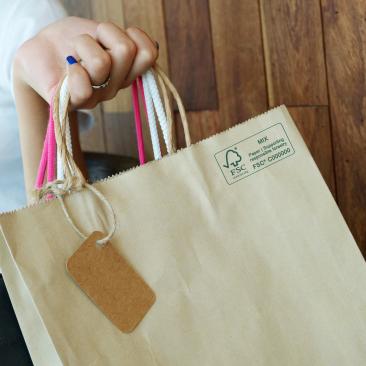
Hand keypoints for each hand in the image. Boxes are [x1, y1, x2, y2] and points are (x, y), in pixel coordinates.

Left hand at [13, 16, 158, 108]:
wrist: (38, 53)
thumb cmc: (69, 41)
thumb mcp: (99, 32)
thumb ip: (123, 40)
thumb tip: (152, 46)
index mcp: (126, 71)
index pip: (148, 54)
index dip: (134, 35)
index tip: (115, 34)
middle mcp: (114, 86)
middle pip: (126, 51)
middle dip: (104, 33)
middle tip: (90, 40)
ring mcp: (95, 96)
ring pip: (102, 63)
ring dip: (83, 45)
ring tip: (75, 52)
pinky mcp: (72, 102)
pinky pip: (84, 88)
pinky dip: (74, 69)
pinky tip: (69, 66)